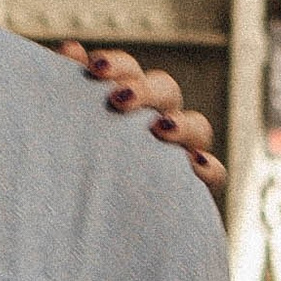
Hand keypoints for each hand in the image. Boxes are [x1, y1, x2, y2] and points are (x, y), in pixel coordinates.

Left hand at [61, 44, 226, 204]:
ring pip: (198, 126)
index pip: (129, 71)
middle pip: (166, 89)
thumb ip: (67, 90)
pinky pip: (216, 174)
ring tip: (161, 129)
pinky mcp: (192, 190)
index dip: (117, 64)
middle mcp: (156, 122)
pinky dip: (210, 168)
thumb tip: (71, 48)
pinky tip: (194, 166)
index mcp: (126, 103)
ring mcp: (179, 154)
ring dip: (182, 124)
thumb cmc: (70, 169)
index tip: (93, 68)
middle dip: (145, 89)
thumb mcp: (65, 129)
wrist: (86, 232)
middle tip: (118, 99)